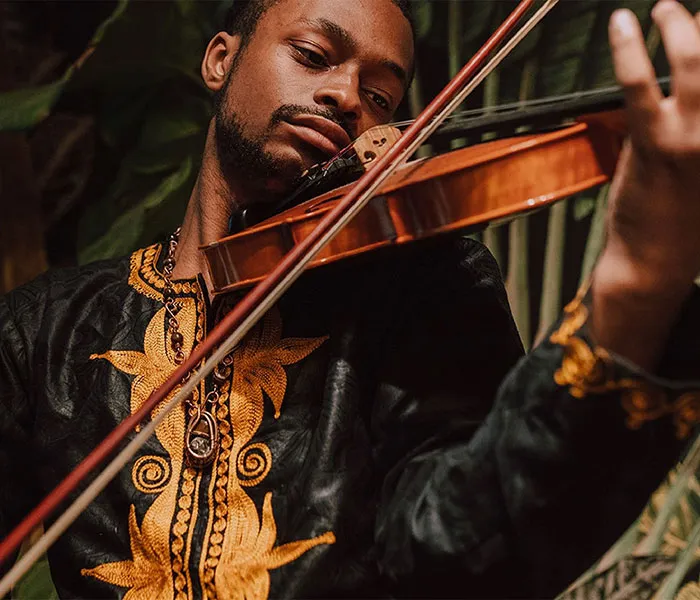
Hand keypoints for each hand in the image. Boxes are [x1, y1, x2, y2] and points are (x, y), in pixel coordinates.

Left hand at [590, 0, 699, 368]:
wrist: (655, 263)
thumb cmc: (683, 221)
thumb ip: (699, 128)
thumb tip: (681, 86)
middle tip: (690, 11)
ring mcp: (695, 136)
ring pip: (694, 60)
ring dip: (679, 25)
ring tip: (664, 8)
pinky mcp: (655, 144)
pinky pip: (639, 85)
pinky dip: (630, 49)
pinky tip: (622, 25)